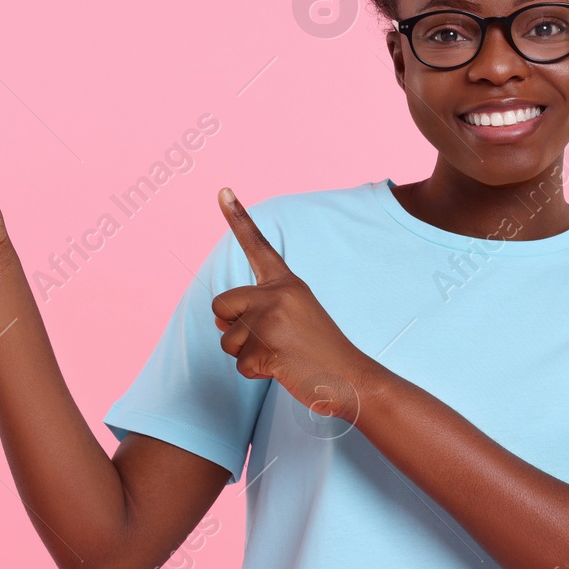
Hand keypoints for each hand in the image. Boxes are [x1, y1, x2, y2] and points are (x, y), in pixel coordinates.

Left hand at [213, 187, 375, 422]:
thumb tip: (218, 321)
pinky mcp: (267, 347)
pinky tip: (282, 369)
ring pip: (227, 340)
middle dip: (231, 327)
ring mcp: (271, 320)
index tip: (222, 190)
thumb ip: (256, 310)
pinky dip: (256, 372)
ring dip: (246, 354)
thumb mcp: (293, 316)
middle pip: (220, 306)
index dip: (237, 218)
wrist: (350, 378)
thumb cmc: (318, 350)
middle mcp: (277, 294)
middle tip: (269, 339)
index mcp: (286, 283)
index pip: (257, 246)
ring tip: (280, 355)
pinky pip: (240, 365)